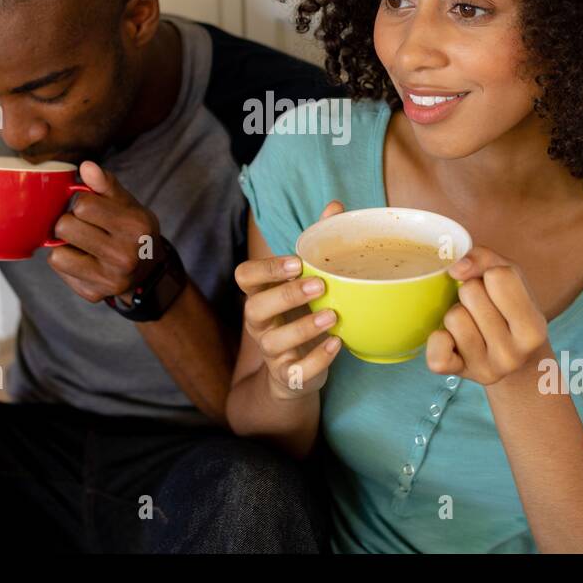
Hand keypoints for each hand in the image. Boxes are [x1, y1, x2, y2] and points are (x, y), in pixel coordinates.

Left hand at [46, 161, 160, 302]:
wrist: (148, 270)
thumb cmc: (132, 230)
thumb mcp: (127, 203)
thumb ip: (106, 184)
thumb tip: (86, 166)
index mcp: (135, 227)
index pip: (82, 204)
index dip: (82, 202)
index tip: (91, 208)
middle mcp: (125, 256)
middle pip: (65, 227)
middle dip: (69, 222)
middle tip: (83, 226)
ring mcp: (109, 280)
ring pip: (56, 255)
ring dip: (64, 245)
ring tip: (81, 243)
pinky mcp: (94, 295)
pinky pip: (60, 272)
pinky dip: (67, 263)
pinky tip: (84, 260)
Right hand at [235, 200, 344, 399]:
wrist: (296, 372)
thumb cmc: (301, 314)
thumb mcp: (306, 281)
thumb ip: (317, 245)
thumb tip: (336, 206)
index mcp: (261, 294)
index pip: (245, 276)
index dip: (266, 269)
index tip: (296, 263)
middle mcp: (259, 323)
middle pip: (254, 308)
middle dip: (285, 295)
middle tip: (320, 285)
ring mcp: (271, 351)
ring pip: (272, 342)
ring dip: (303, 327)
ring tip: (333, 315)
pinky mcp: (287, 376)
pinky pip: (296, 370)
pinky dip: (317, 359)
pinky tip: (338, 344)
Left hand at [426, 245, 549, 385]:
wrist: (514, 364)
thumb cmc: (510, 311)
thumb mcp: (511, 279)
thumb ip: (486, 258)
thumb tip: (456, 268)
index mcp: (533, 327)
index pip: (499, 276)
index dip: (491, 275)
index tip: (496, 289)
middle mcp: (513, 353)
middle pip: (471, 293)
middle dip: (472, 293)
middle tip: (483, 309)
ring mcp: (486, 368)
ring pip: (453, 317)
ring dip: (457, 313)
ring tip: (472, 324)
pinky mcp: (458, 374)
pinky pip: (437, 353)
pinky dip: (438, 341)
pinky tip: (451, 341)